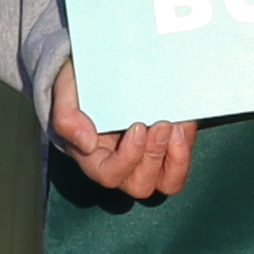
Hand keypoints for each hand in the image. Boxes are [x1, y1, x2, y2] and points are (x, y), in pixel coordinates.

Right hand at [47, 58, 195, 197]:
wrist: (99, 69)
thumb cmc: (80, 86)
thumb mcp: (66, 94)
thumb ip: (67, 118)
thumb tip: (86, 144)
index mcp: (94, 158)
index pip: (110, 175)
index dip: (127, 158)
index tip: (137, 127)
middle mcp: (122, 164)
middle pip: (141, 185)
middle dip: (154, 156)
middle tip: (162, 124)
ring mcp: (147, 157)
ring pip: (168, 181)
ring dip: (177, 158)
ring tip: (178, 127)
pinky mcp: (167, 146)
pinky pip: (182, 159)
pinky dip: (187, 143)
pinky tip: (185, 120)